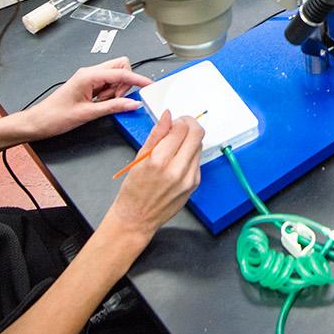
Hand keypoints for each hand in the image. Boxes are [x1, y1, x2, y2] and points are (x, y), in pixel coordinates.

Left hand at [18, 57, 151, 139]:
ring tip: (103, 104)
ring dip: (116, 90)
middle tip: (116, 99)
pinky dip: (109, 93)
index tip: (149, 85)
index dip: (137, 79)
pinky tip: (100, 103)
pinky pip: (107, 84)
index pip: (121, 73)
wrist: (38, 122)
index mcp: (89, 76)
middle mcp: (89, 73)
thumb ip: (113, 107)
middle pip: (120, 66)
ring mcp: (89, 78)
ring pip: (115, 76)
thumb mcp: (88, 114)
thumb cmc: (56, 116)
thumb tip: (133, 103)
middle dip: (125, 82)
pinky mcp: (88, 85)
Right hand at [103, 111, 204, 240]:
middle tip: (179, 127)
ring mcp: (189, 179)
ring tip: (175, 146)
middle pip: (197, 134)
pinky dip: (190, 154)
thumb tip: (167, 115)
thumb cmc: (133, 190)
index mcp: (159, 161)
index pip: (181, 128)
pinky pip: (198, 160)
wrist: (137, 218)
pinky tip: (177, 160)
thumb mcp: (139, 159)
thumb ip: (156, 135)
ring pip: (200, 146)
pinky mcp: (195, 184)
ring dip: (190, 140)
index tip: (172, 122)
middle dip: (189, 125)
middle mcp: (177, 170)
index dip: (178, 121)